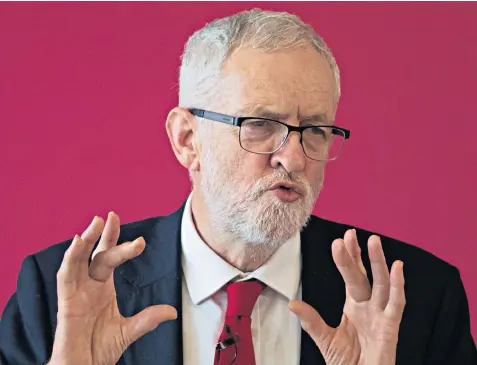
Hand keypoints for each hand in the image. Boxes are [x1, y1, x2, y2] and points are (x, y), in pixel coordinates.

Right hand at [49, 212, 176, 364]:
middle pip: (96, 254)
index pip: (109, 258)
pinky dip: (69, 259)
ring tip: (96, 223)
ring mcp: (76, 292)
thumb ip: (148, 319)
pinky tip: (76, 243)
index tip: (136, 235)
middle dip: (104, 234)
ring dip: (85, 240)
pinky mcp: (66, 302)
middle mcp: (89, 286)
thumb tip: (172, 311)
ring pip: (78, 260)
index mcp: (102, 288)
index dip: (118, 242)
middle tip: (113, 215)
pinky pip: (64, 277)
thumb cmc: (99, 349)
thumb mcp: (129, 330)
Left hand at [289, 229, 405, 364]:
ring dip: (378, 262)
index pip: (351, 276)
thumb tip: (292, 303)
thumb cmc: (348, 362)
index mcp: (354, 306)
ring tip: (373, 241)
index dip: (348, 258)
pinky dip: (397, 286)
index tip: (342, 239)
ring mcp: (381, 314)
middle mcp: (369, 306)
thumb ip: (311, 320)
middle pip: (364, 275)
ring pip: (381, 283)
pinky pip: (396, 304)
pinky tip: (397, 268)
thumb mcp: (325, 338)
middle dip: (357, 254)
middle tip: (350, 234)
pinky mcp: (391, 327)